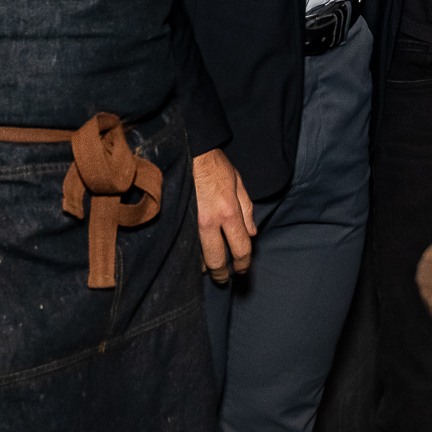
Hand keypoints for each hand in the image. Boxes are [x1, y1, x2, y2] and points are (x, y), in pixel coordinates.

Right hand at [193, 146, 257, 282]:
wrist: (188, 153)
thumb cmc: (216, 166)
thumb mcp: (238, 183)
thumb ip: (247, 211)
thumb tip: (252, 234)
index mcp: (229, 212)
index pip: (240, 247)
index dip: (243, 263)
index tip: (243, 269)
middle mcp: (210, 222)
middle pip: (217, 259)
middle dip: (222, 273)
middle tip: (225, 279)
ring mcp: (191, 223)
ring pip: (198, 256)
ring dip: (205, 266)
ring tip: (209, 270)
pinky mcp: (179, 221)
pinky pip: (187, 245)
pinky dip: (192, 254)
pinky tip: (195, 258)